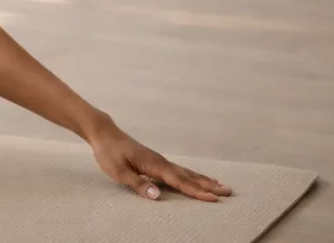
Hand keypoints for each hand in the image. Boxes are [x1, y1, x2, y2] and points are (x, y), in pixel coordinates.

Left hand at [88, 120, 232, 201]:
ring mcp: (160, 160)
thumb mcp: (118, 171)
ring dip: (204, 180)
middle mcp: (161, 161)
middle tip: (229, 193)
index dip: (197, 191)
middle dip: (209, 186)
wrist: (105, 133)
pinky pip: (179, 170)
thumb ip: (137, 183)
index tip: (214, 199)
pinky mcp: (156, 161)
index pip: (179, 181)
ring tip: (222, 186)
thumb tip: (157, 196)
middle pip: (189, 176)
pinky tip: (198, 179)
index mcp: (153, 165)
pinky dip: (193, 176)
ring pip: (187, 172)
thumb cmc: (109, 153)